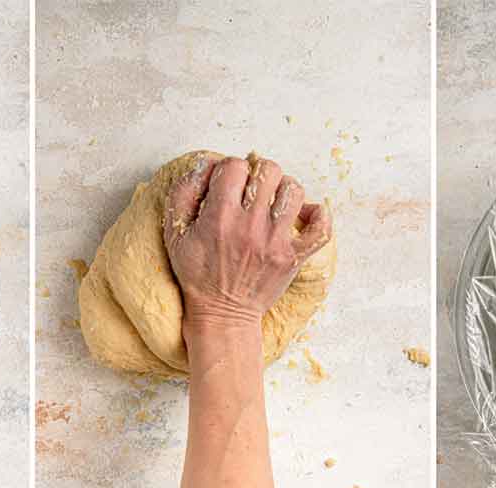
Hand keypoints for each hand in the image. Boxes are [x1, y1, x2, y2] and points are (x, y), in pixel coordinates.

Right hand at [163, 154, 332, 332]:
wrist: (222, 314)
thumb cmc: (198, 275)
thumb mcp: (174, 234)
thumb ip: (183, 193)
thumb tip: (205, 166)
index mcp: (220, 217)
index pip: (235, 166)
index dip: (230, 169)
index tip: (228, 183)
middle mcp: (251, 226)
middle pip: (268, 171)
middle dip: (258, 174)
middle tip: (251, 189)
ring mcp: (276, 242)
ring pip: (294, 191)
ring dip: (283, 190)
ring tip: (273, 201)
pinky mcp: (294, 257)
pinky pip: (321, 228)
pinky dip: (318, 215)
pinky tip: (304, 215)